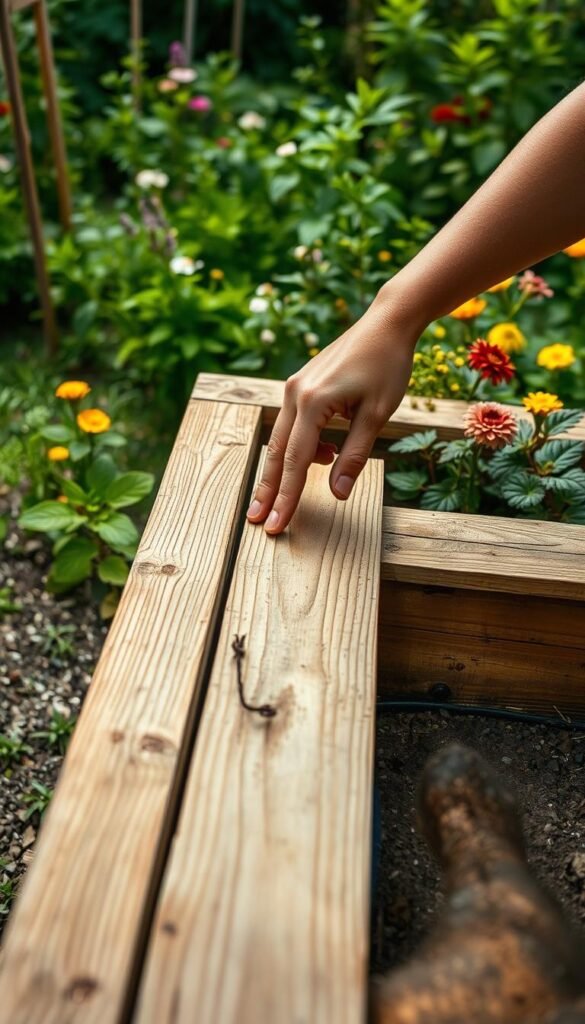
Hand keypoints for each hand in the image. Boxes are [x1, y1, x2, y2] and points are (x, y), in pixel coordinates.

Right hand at [246, 288, 420, 534]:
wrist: (386, 323)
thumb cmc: (387, 366)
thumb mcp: (377, 415)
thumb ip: (355, 455)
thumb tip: (338, 493)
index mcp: (313, 401)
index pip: (296, 461)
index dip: (287, 497)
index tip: (277, 524)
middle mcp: (294, 394)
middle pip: (277, 453)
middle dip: (269, 490)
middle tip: (260, 522)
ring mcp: (293, 388)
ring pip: (281, 440)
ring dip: (286, 470)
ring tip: (298, 490)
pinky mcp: (299, 386)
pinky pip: (292, 425)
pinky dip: (302, 447)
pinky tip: (327, 451)